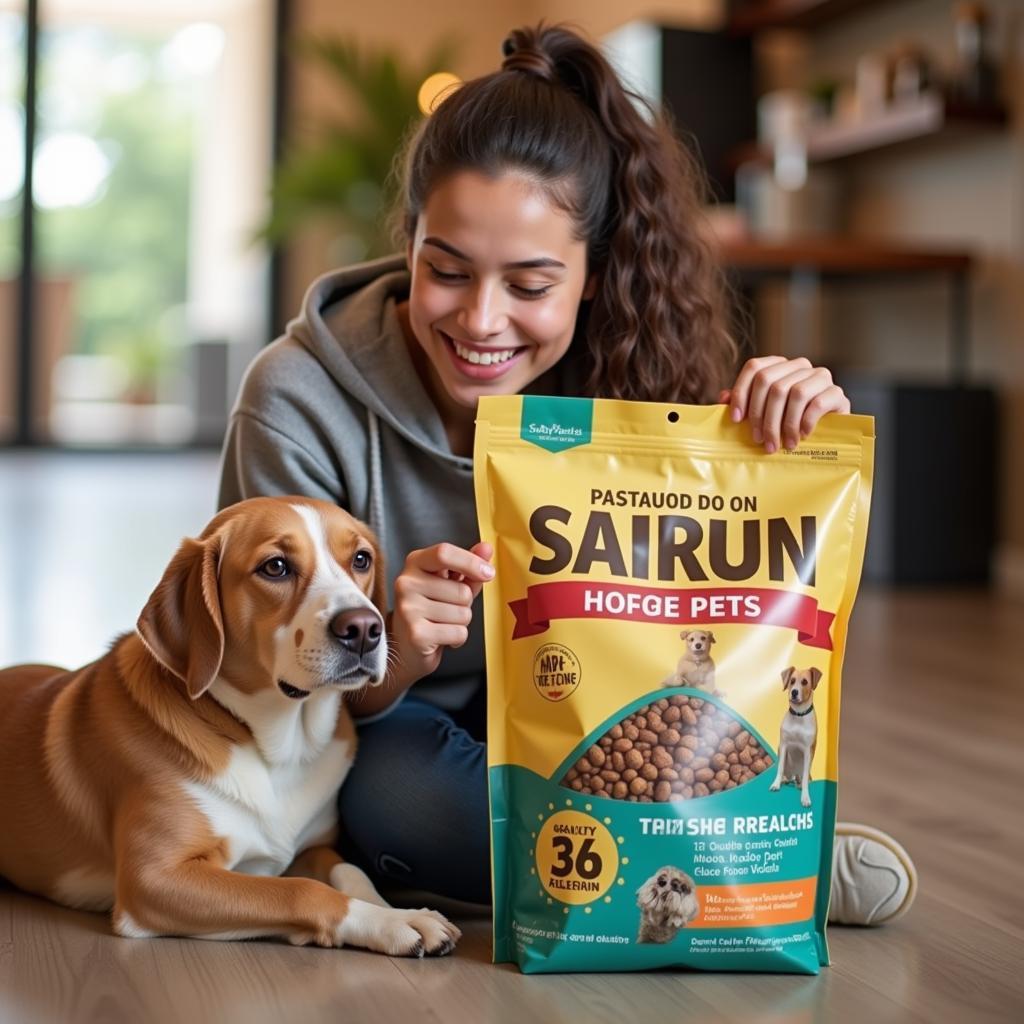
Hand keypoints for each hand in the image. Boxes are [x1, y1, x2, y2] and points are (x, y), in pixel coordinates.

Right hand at [389, 541, 494, 687]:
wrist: (407, 646)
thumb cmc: (430, 609)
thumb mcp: (450, 582)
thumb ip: (467, 565)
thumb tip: (486, 548)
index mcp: (415, 563)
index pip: (444, 553)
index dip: (471, 562)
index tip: (488, 572)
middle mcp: (406, 583)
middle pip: (462, 590)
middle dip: (465, 603)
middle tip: (447, 608)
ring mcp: (409, 609)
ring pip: (463, 613)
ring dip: (461, 622)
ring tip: (442, 622)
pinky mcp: (416, 634)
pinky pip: (459, 632)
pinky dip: (457, 638)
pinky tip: (441, 636)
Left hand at [718, 356, 849, 451]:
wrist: (831, 432)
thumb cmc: (790, 421)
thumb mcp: (765, 412)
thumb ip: (744, 402)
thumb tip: (723, 398)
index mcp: (779, 365)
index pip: (755, 367)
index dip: (742, 392)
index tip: (736, 420)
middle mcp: (800, 366)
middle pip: (771, 383)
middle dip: (762, 416)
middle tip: (761, 441)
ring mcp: (820, 377)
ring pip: (793, 392)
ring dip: (784, 423)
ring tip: (782, 444)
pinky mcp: (836, 392)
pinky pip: (816, 403)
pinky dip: (804, 422)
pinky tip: (801, 436)